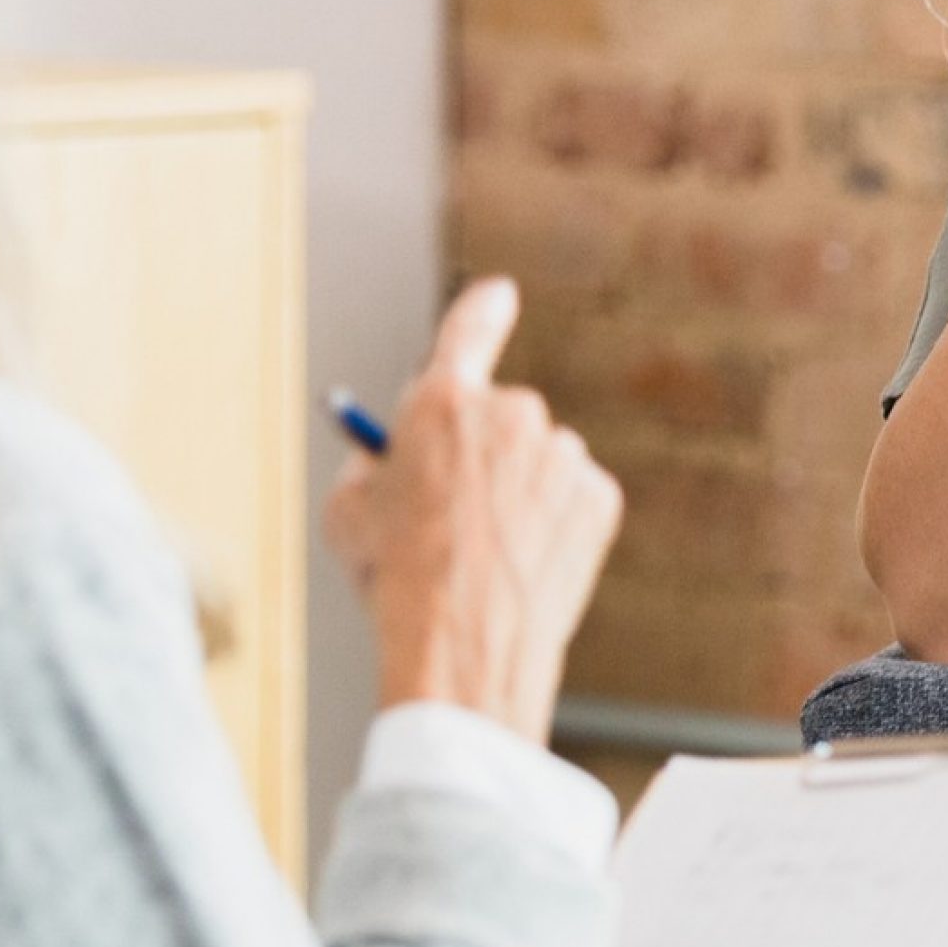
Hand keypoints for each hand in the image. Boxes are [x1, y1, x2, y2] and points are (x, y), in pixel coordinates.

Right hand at [321, 277, 622, 743]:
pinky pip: (571, 499)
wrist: (464, 651)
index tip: (498, 295)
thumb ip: (370, 464)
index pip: (470, 326)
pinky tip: (526, 566)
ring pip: (538, 463)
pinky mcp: (599, 497)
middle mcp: (511, 411)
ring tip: (486, 557)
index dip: (483, 309)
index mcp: (441, 399)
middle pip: (498, 416)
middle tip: (454, 511)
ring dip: (518, 493)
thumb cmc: (394, 580)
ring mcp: (562, 454)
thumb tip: (389, 453)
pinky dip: (553, 525)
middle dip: (480, 452)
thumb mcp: (348, 513)